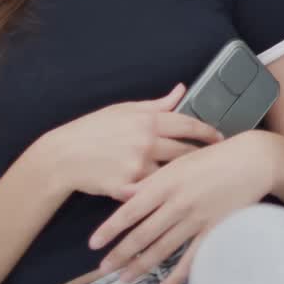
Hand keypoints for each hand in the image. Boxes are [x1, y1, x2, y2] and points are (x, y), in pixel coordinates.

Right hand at [36, 84, 222, 200]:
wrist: (63, 156)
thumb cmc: (93, 130)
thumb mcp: (124, 109)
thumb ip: (157, 103)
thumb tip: (181, 89)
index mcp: (147, 120)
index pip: (187, 124)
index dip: (207, 131)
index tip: (219, 137)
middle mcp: (146, 142)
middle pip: (185, 151)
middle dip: (200, 156)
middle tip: (212, 160)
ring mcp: (137, 166)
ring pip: (172, 173)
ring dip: (182, 175)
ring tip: (194, 178)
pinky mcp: (128, 187)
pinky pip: (152, 190)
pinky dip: (161, 190)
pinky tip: (169, 193)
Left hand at [88, 131, 277, 283]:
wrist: (252, 160)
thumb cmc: (213, 156)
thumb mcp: (179, 162)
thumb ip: (151, 180)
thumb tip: (122, 193)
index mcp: (166, 182)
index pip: (130, 210)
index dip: (110, 229)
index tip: (93, 244)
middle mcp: (178, 202)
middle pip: (143, 234)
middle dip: (121, 254)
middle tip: (104, 268)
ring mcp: (196, 218)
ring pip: (163, 248)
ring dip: (142, 265)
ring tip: (126, 277)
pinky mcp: (214, 229)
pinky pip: (192, 257)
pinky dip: (177, 274)